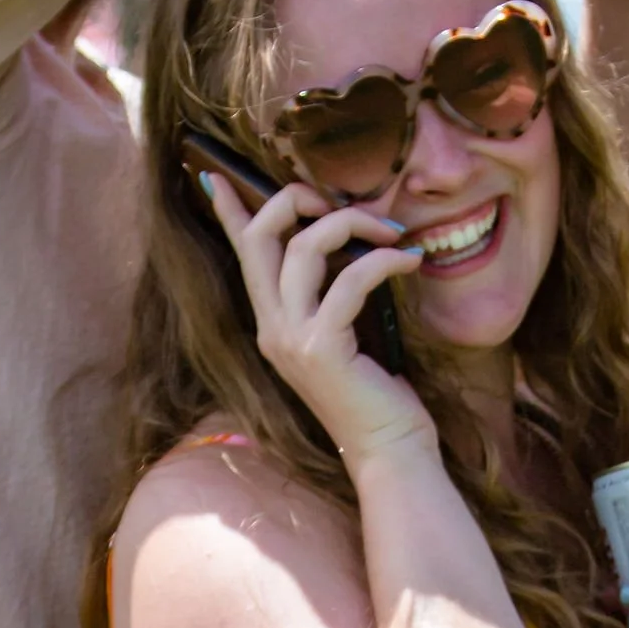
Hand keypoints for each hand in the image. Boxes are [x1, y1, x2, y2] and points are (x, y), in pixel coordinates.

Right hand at [198, 169, 433, 467]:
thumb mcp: (346, 337)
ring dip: (352, 225)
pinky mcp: (323, 348)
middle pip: (263, 238)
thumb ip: (332, 297)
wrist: (389, 451)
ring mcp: (292, 339)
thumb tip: (348, 247)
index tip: (217, 175)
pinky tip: (411, 261)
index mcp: (272, 323)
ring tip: (394, 232)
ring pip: (303, 248)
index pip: (243, 255)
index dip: (230, 212)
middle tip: (340, 201)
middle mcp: (271, 328)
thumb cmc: (376, 394)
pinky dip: (384, 260)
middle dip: (296, 201)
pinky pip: (350, 279)